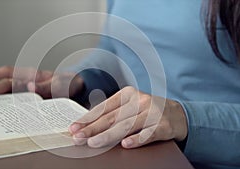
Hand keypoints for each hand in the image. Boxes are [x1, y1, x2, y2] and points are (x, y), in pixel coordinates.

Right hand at [0, 66, 84, 98]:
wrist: (81, 87)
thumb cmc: (71, 82)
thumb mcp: (60, 82)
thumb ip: (46, 85)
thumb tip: (28, 86)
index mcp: (32, 75)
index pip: (9, 73)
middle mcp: (28, 83)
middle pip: (3, 86)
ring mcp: (30, 92)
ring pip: (8, 95)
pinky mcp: (34, 100)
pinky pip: (18, 104)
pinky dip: (8, 108)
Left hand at [69, 86, 187, 148]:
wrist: (178, 114)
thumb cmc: (148, 111)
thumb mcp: (130, 106)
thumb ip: (113, 112)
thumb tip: (87, 124)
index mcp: (128, 95)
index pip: (104, 108)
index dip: (88, 119)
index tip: (74, 128)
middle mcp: (139, 101)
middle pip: (112, 117)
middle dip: (92, 129)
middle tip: (78, 137)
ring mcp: (152, 113)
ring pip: (127, 126)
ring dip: (108, 136)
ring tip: (94, 143)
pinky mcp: (164, 125)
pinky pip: (148, 133)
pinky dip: (136, 139)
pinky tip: (125, 144)